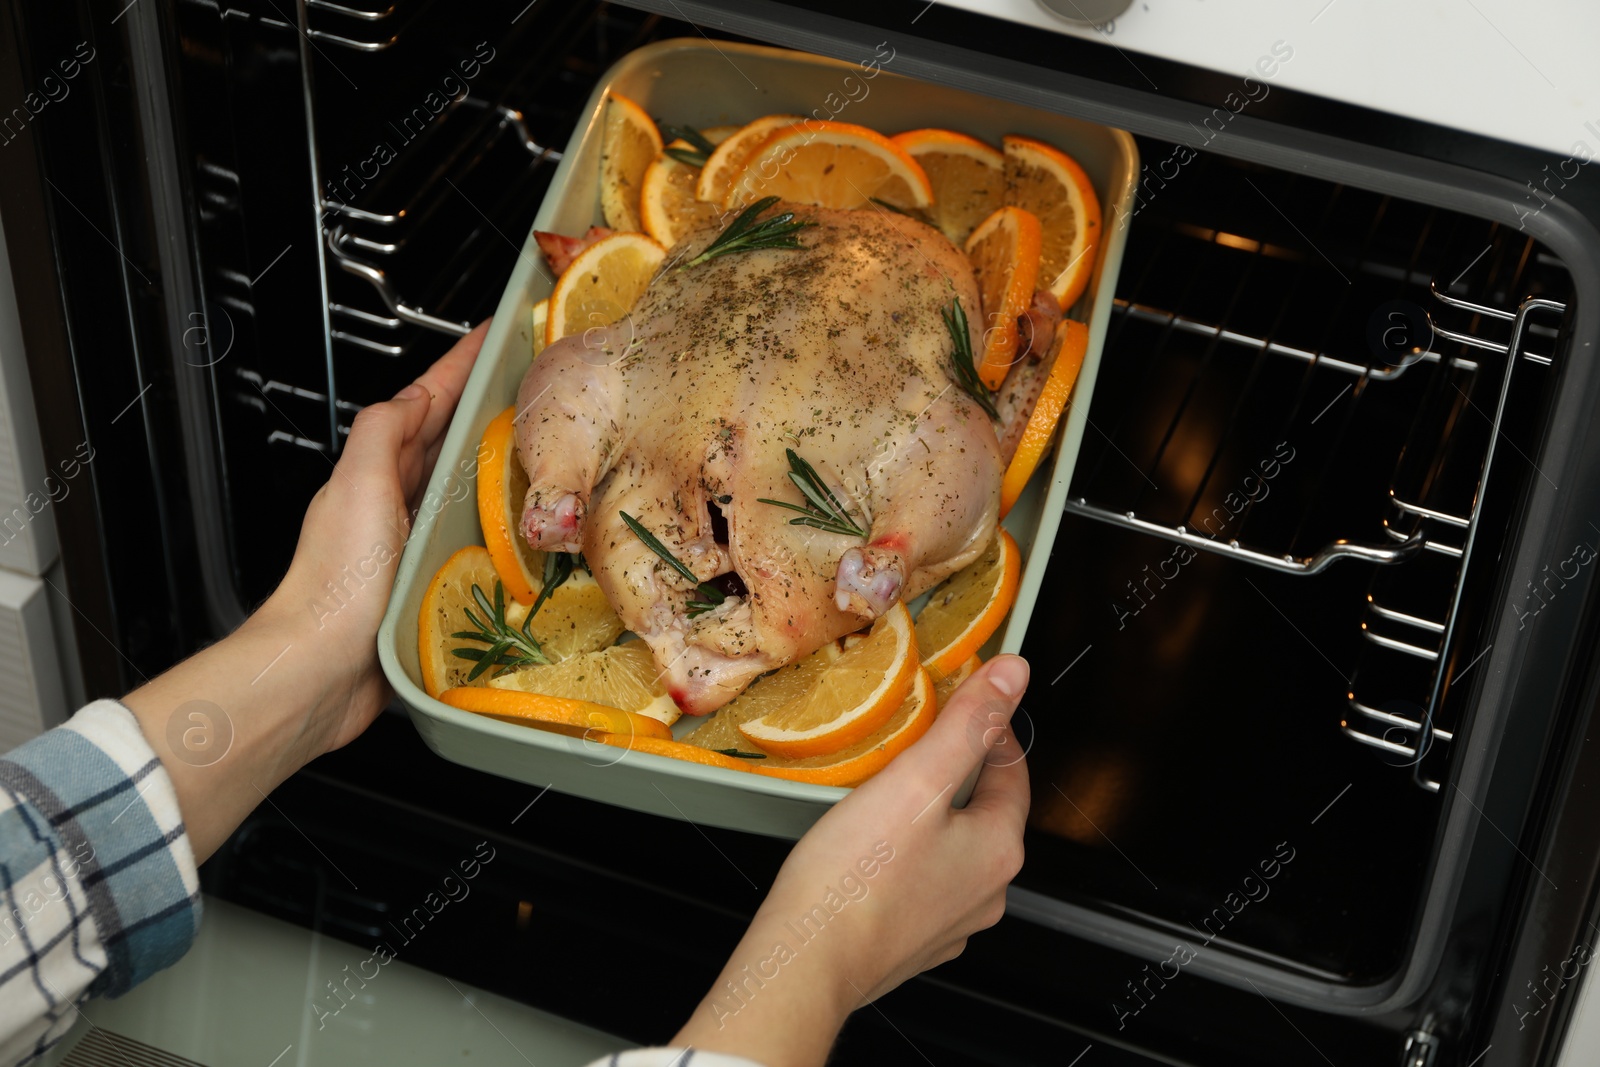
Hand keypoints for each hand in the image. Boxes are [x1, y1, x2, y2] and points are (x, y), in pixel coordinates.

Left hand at [122, 323, 485, 860]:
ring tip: (543, 448)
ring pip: (464, 491)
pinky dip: (500, 530)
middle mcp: (395, 507)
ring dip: (499, 466)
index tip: (497, 334)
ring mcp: (415, 547)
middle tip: (534, 385)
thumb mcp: (358, 485)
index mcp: (377, 474)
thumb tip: (413, 395)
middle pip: (448, 442)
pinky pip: (474, 545)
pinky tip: (529, 532)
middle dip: (486, 409)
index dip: (461, 366)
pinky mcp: (434, 588)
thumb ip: (381, 434)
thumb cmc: (337, 582)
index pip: (426, 403)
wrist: (321, 669)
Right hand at [672, 655, 1030, 1066]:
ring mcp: (950, 925)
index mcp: (998, 848)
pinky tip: (869, 851)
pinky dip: (905, 862)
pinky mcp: (912, 945)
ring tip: (888, 793)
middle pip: (983, 810)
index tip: (964, 702)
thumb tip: (1014, 674)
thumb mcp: (915, 779)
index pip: (1012, 770)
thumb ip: (967, 723)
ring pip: (952, 851)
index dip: (989, 728)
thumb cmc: (853, 879)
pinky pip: (921, 887)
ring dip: (929, 820)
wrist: (805, 965)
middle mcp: (986, 893)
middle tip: (917, 742)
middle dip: (956, 774)